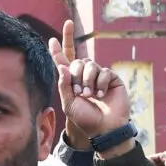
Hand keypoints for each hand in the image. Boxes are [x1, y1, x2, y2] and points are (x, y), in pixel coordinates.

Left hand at [49, 18, 128, 149]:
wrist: (104, 128)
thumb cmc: (85, 118)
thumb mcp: (69, 103)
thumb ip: (64, 85)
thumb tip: (62, 66)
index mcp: (72, 81)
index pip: (64, 61)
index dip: (58, 49)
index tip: (54, 37)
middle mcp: (85, 76)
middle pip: (77, 62)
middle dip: (76, 75)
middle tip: (80, 93)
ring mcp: (99, 76)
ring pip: (90, 64)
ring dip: (88, 80)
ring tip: (90, 95)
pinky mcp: (112, 78)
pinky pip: (104, 71)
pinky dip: (101, 83)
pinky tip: (102, 95)